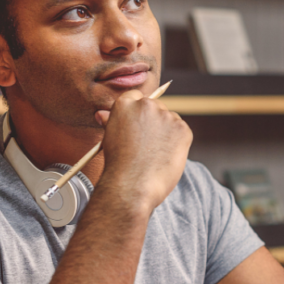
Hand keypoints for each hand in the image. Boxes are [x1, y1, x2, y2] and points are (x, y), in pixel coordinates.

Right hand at [94, 89, 191, 216]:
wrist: (131, 185)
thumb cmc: (118, 166)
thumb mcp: (110, 138)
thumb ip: (110, 121)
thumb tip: (101, 114)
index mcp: (125, 103)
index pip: (136, 97)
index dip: (138, 114)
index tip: (138, 126)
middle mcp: (146, 105)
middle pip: (155, 107)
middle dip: (153, 122)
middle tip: (148, 144)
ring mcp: (166, 116)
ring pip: (170, 119)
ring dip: (166, 132)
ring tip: (154, 154)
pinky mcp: (182, 129)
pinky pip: (181, 131)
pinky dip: (177, 142)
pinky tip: (165, 156)